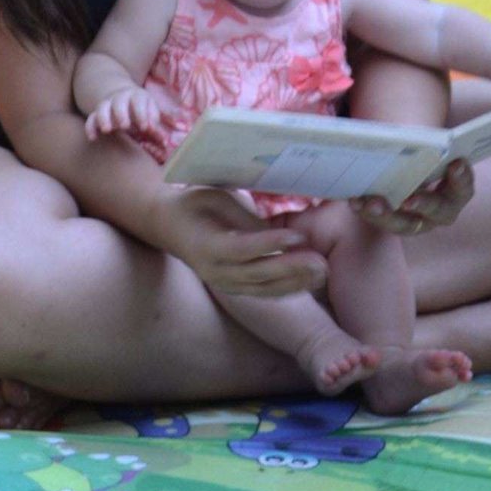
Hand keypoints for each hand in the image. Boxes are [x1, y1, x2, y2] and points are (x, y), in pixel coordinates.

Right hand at [85, 89, 161, 141]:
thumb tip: (164, 141)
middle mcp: (120, 98)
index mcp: (136, 95)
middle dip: (121, 113)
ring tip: (107, 130)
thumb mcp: (150, 110)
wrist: (121, 93)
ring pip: (102, 107)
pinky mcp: (97, 114)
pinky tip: (93, 138)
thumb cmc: (141, 107)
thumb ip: (155, 125)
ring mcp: (107, 104)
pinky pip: (91, 118)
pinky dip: (90, 127)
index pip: (138, 101)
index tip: (145, 127)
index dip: (141, 113)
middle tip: (125, 126)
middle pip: (118, 102)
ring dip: (104, 118)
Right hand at [164, 187, 327, 299]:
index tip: (298, 237)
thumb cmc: (195, 203)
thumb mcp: (217, 199)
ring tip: (323, 272)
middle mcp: (215, 272)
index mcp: (207, 246)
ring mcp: (224, 284)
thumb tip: (279, 235)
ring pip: (264, 289)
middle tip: (321, 261)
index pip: (243, 250)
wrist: (168, 225)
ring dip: (296, 282)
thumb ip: (246, 219)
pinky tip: (312, 281)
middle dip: (292, 269)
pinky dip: (289, 288)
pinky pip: (265, 292)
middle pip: (257, 275)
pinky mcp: (235, 288)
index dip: (271, 245)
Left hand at [353, 156, 474, 236]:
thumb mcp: (430, 151)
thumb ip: (430, 146)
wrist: (409, 169)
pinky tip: (355, 200)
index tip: (455, 163)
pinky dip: (367, 211)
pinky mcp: (394, 223)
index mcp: (456, 192)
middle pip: (437, 211)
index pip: (464, 188)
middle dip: (423, 204)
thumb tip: (417, 135)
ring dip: (387, 215)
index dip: (462, 177)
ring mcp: (417, 221)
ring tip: (371, 204)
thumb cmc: (425, 156)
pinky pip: (381, 221)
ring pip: (404, 224)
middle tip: (408, 200)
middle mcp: (440, 212)